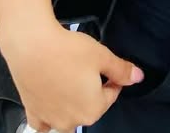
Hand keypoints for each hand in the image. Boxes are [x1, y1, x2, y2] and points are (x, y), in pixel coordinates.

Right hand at [0, 18, 143, 130]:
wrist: (31, 46)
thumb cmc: (66, 51)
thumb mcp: (102, 56)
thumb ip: (121, 70)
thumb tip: (137, 77)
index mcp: (92, 110)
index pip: (111, 95)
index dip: (111, 77)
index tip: (105, 65)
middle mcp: (71, 121)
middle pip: (90, 107)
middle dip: (91, 90)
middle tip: (85, 67)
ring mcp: (50, 120)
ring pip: (68, 117)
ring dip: (72, 104)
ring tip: (69, 78)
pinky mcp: (33, 112)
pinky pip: (45, 121)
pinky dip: (50, 113)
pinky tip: (52, 98)